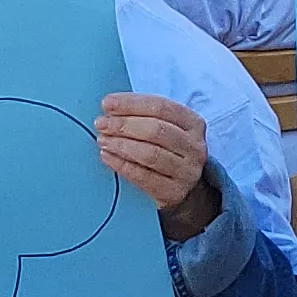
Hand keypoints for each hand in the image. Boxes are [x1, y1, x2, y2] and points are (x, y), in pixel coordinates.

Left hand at [96, 92, 219, 240]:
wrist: (181, 188)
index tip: (107, 104)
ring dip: (120, 144)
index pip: (161, 107)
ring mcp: (187, 171)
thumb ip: (142, 115)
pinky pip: (143, 177)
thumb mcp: (164, 128)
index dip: (131, 104)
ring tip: (103, 140)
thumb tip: (110, 107)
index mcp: (193, 123)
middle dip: (123, 124)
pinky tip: (107, 156)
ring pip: (150, 153)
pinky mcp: (174, 192)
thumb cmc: (166, 151)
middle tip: (101, 124)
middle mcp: (194, 147)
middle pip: (156, 129)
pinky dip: (121, 164)